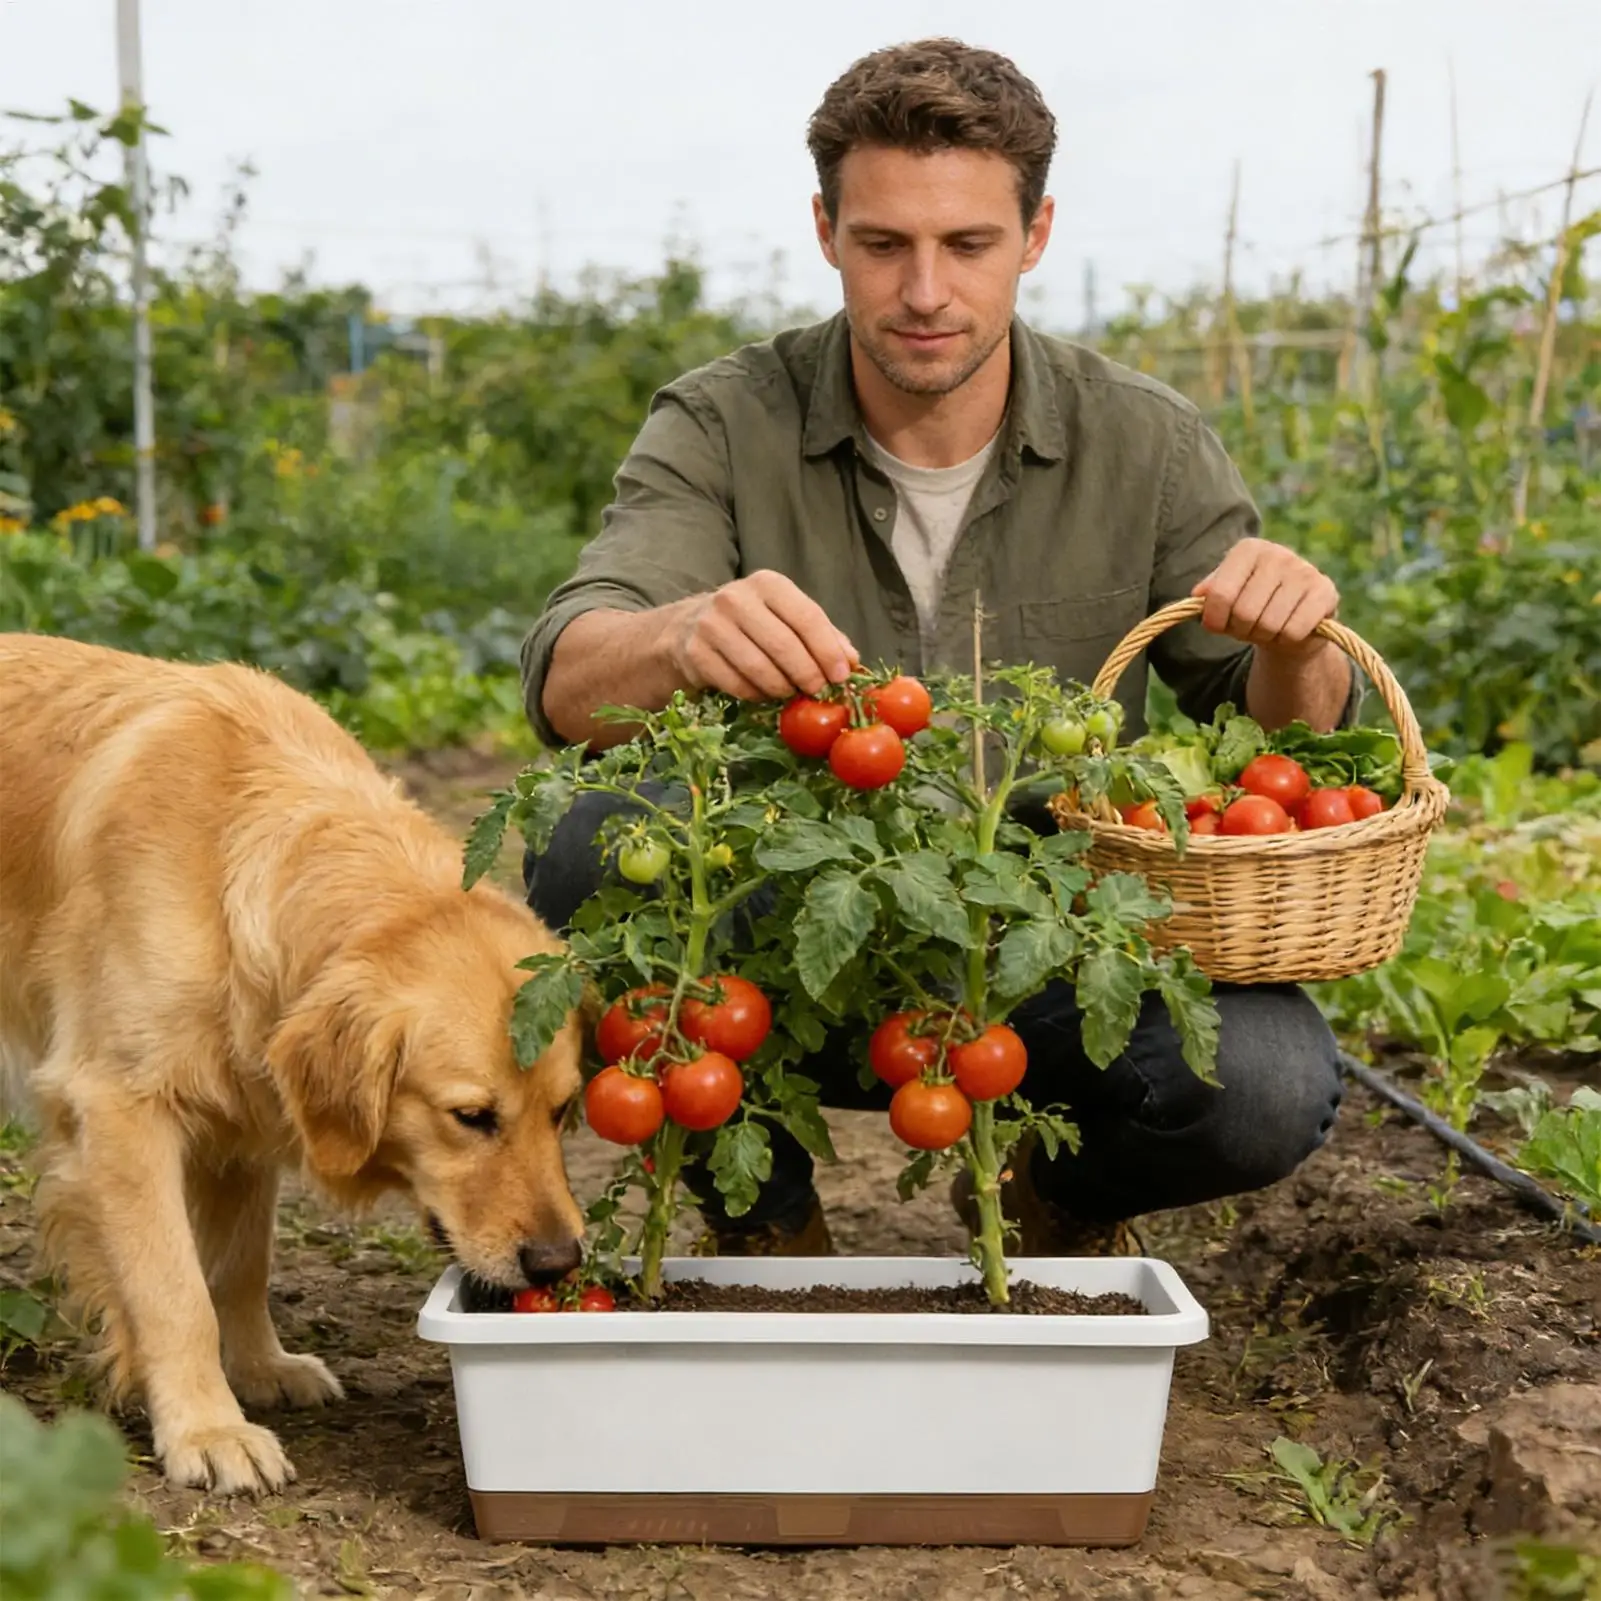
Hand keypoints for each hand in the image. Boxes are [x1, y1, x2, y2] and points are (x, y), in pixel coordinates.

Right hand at [668, 570, 859, 700]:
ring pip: (760, 668)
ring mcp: (711, 624)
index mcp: (768, 584)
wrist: (686, 629)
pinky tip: (762, 694)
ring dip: (782, 689)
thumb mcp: (785, 618)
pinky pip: (737, 684)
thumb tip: (851, 661)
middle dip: (807, 675)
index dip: (828, 651)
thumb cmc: (750, 624)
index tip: (841, 676)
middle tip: (818, 693)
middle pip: (784, 645)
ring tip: (790, 694)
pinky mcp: (695, 652)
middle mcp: (736, 598)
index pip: (807, 617)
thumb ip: (821, 635)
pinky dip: (756, 695)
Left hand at [1192, 539, 1338, 658]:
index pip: (1220, 594)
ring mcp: (1304, 570)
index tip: (1217, 625)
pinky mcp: (1325, 591)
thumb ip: (1210, 593)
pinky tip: (1290, 630)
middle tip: (1248, 628)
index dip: (1214, 620)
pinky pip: (1293, 631)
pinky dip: (1287, 640)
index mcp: (1248, 549)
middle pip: (1244, 612)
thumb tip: (1198, 595)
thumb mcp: (1227, 596)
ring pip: (1269, 624)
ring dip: (1265, 636)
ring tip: (1269, 628)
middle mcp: (1278, 553)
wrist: (1294, 620)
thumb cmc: (1252, 606)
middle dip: (1242, 630)